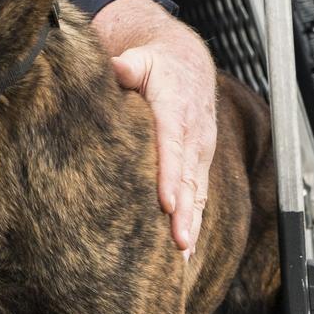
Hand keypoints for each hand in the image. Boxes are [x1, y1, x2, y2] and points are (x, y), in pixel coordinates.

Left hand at [111, 44, 216, 259]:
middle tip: (178, 242)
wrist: (188, 63)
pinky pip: (200, 195)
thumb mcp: (140, 58)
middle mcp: (193, 135)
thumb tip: (112, 65)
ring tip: (183, 255)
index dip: (170, 176)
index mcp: (175, 111)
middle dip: (184, 212)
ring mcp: (200, 151)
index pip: (173, 147)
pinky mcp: (200, 162)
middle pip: (189, 179)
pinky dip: (195, 221)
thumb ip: (126, 65)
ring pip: (198, 193)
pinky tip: (187, 250)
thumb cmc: (156, 64)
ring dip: (192, 224)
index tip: (165, 202)